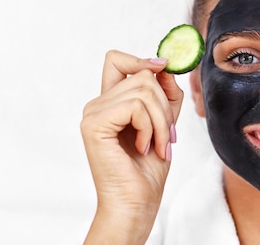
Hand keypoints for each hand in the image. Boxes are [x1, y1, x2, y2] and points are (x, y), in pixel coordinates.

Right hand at [81, 50, 183, 243]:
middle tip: (167, 135)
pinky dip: (150, 127)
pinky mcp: (94, 125)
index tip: (163, 67)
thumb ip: (165, 93)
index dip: (140, 58)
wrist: (137, 201)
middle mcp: (97, 104)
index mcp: (110, 101)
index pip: (116, 59)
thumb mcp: (164, 121)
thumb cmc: (148, 167)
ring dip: (161, 121)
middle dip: (164, 105)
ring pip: (144, 89)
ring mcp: (92, 113)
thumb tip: (165, 65)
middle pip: (141, 74)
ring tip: (158, 145)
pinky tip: (143, 147)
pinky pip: (136, 106)